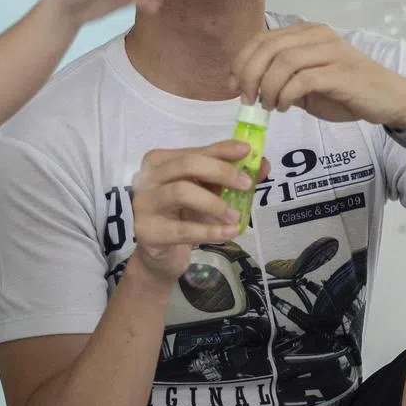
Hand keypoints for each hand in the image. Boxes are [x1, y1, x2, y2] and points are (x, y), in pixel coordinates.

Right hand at [130, 142, 271, 283]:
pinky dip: (209, 231)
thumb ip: (228, 178)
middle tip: (246, 185)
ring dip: (214, 203)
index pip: (194, 151)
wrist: (160, 254)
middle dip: (220, 172)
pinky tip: (229, 232)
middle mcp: (146, 177)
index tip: (247, 151)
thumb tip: (261, 164)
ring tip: (236, 216)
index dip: (222, 150)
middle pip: (186, 165)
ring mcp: (144, 204)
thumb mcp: (206, 193)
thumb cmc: (182, 216)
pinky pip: (182, 229)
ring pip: (181, 192)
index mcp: (159, 161)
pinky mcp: (147, 231)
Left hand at [230, 21, 405, 126]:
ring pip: (283, 62)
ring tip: (269, 106)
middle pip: (269, 48)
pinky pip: (302, 79)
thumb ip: (281, 78)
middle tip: (247, 100)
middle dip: (250, 76)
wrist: (388, 100)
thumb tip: (248, 86)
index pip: (262, 38)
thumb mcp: (306, 83)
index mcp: (307, 33)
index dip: (241, 61)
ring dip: (268, 88)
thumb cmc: (347, 92)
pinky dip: (286, 95)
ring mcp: (331, 51)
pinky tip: (285, 108)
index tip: (234, 86)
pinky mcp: (341, 72)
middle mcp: (318, 36)